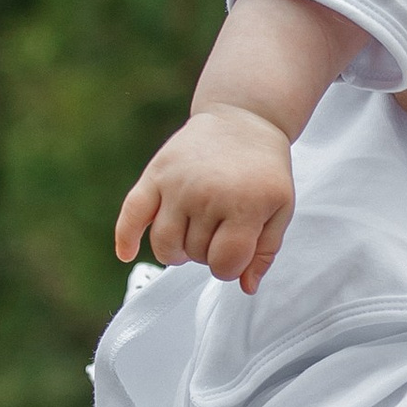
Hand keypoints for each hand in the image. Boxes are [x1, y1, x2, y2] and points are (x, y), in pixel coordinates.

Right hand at [115, 106, 295, 289]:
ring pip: (164, 244)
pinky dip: (126, 238)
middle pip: (194, 255)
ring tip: (190, 236)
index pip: (225, 263)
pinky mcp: (155, 174)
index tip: (234, 254)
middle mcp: (207, 195)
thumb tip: (246, 287)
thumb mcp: (281, 208)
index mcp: (244, 205)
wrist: (243, 119)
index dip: (229, 267)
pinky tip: (127, 254)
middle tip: (217, 232)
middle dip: (206, 253)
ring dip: (176, 252)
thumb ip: (265, 251)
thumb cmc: (263, 169)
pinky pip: (131, 213)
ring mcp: (177, 184)